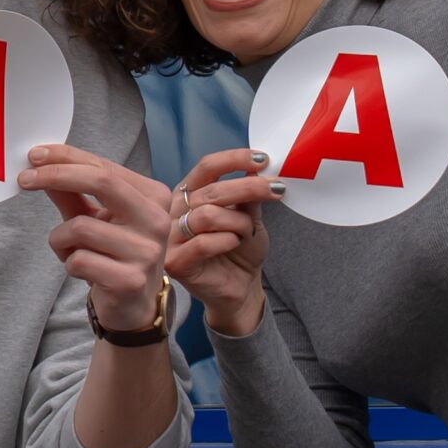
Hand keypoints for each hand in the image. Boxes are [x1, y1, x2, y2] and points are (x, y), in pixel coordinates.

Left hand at [20, 144, 174, 332]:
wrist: (133, 306)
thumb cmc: (113, 256)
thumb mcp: (94, 218)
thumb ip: (72, 192)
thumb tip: (41, 164)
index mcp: (153, 197)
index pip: (104, 167)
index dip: (66, 158)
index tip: (34, 156)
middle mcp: (156, 220)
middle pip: (100, 182)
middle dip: (56, 176)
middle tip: (24, 179)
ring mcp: (147, 252)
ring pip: (79, 227)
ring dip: (60, 239)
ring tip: (71, 251)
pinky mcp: (130, 280)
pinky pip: (78, 260)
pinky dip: (69, 263)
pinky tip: (83, 271)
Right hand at [162, 148, 281, 336]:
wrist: (240, 288)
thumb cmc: (241, 250)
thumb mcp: (249, 215)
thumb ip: (248, 194)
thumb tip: (257, 167)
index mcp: (189, 194)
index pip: (206, 167)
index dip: (234, 159)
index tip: (262, 160)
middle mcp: (174, 212)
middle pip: (211, 191)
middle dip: (249, 188)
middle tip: (276, 190)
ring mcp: (171, 238)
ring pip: (207, 216)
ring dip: (238, 222)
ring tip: (246, 233)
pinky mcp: (175, 263)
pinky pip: (203, 243)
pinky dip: (227, 241)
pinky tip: (234, 244)